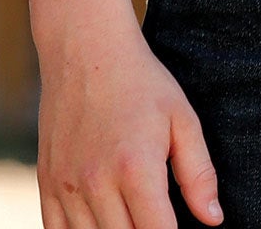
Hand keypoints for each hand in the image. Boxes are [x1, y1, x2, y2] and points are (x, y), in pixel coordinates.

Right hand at [37, 27, 221, 228]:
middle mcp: (96, 183)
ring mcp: (67, 185)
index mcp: (136, 168)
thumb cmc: (141, 82)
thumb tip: (213, 220)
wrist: (86, 48)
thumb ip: (199, 173)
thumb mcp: (182, 118)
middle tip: (155, 219)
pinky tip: (100, 223)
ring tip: (131, 218)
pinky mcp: (47, 183)